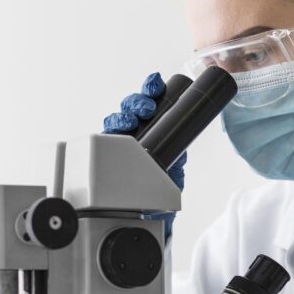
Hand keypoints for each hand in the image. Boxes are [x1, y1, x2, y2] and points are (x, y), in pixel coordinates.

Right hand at [102, 72, 186, 240]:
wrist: (154, 210)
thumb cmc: (163, 183)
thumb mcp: (178, 159)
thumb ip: (180, 143)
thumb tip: (189, 127)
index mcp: (152, 125)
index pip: (150, 100)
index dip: (152, 88)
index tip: (158, 83)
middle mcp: (134, 130)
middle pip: (131, 106)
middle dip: (138, 101)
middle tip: (148, 108)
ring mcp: (119, 142)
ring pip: (117, 118)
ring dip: (124, 114)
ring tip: (133, 120)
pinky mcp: (107, 155)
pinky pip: (104, 137)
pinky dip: (109, 130)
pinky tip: (118, 130)